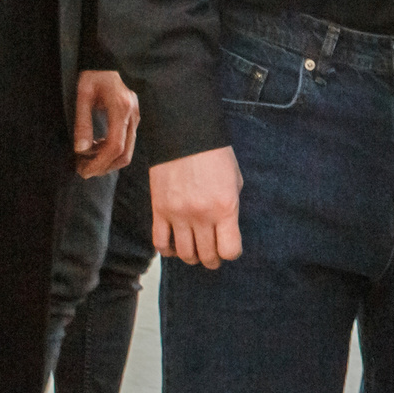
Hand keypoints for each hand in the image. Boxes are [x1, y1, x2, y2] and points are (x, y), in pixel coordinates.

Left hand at [73, 69, 139, 176]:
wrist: (106, 60)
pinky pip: (126, 143)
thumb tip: (80, 150)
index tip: (83, 170)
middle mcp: (132, 114)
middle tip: (82, 170)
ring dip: (107, 162)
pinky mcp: (133, 118)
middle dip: (103, 167)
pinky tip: (95, 149)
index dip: (99, 163)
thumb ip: (82, 122)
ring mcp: (135, 116)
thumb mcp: (82, 95)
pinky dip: (111, 152)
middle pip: (124, 154)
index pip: (115, 145)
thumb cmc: (93, 75)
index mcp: (121, 107)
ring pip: (127, 151)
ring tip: (86, 161)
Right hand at [151, 145, 242, 268]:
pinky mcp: (159, 210)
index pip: (230, 251)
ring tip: (195, 250)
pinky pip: (160, 243)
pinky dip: (168, 250)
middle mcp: (202, 215)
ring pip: (185, 254)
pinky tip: (175, 245)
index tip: (229, 248)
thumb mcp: (234, 180)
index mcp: (225, 207)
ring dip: (192, 257)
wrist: (184, 133)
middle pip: (207, 256)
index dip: (231, 253)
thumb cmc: (214, 154)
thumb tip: (226, 229)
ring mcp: (178, 214)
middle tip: (212, 254)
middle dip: (212, 259)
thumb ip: (231, 208)